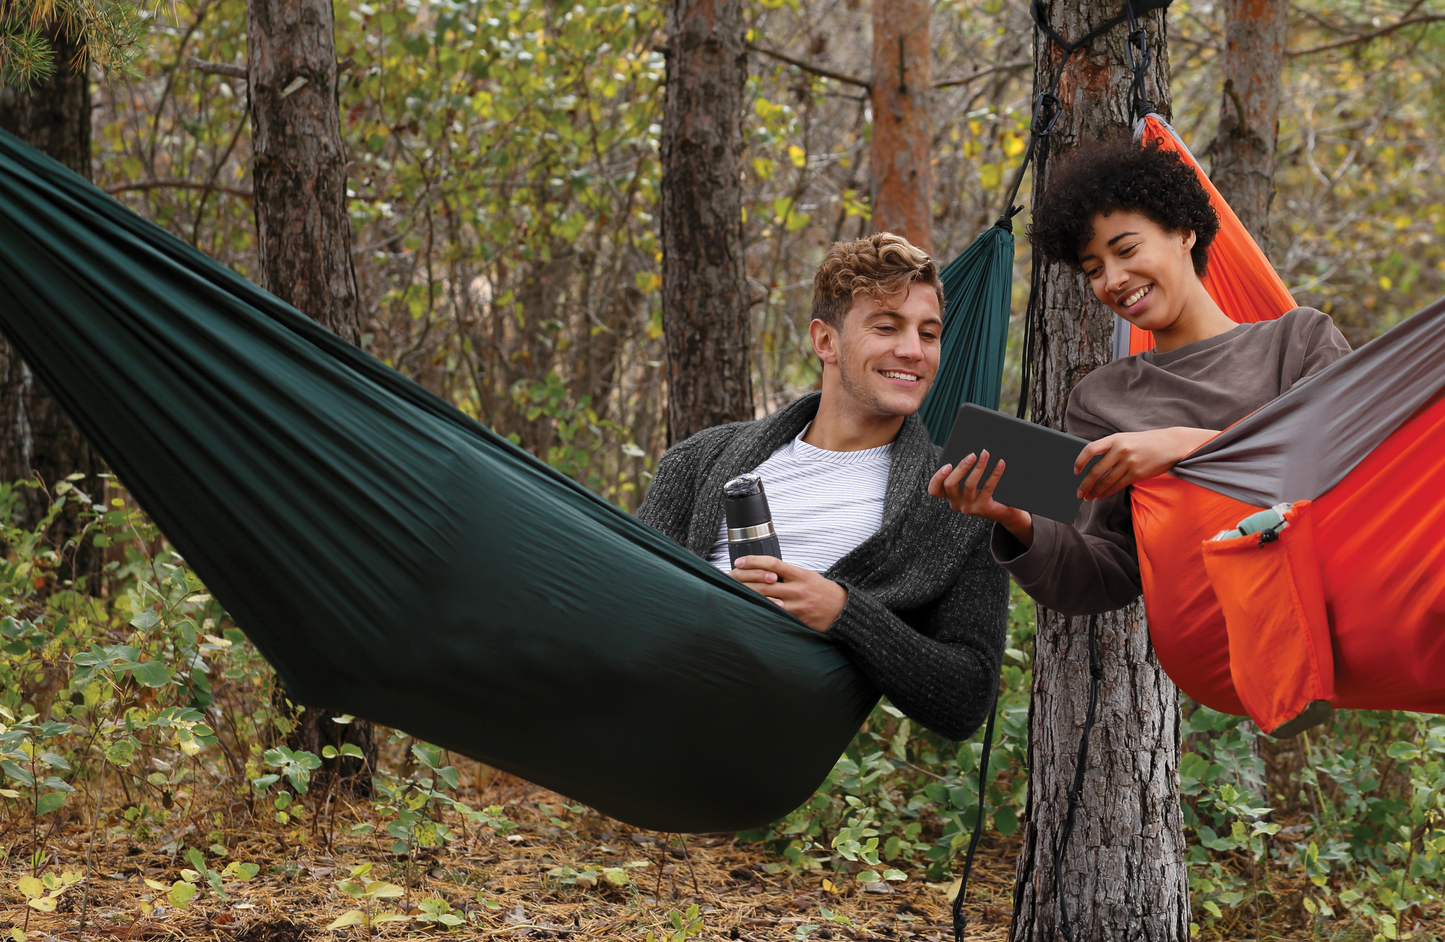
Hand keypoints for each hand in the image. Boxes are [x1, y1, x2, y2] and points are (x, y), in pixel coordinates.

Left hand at [729, 556, 847, 632]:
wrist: (843, 609)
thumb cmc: (821, 591)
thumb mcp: (807, 575)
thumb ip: (787, 573)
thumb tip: (762, 570)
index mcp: (799, 574)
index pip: (772, 563)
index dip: (753, 561)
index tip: (738, 562)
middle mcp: (798, 589)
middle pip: (764, 584)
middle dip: (744, 582)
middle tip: (729, 580)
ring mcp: (797, 606)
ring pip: (767, 602)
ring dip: (749, 599)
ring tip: (733, 596)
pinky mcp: (798, 620)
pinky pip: (776, 616)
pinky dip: (762, 613)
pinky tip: (750, 612)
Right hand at [928, 450, 1033, 546]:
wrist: (1001, 511)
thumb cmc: (983, 492)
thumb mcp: (970, 483)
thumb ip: (964, 471)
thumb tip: (970, 452)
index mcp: (949, 495)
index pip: (934, 490)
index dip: (937, 478)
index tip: (947, 465)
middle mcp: (956, 503)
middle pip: (950, 485)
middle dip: (961, 467)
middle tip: (972, 454)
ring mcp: (969, 507)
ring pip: (969, 485)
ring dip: (978, 467)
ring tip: (985, 454)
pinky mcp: (983, 508)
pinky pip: (988, 488)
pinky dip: (995, 473)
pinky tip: (1000, 463)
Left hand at [1073, 427, 1218, 499]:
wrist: (1171, 444)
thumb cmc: (1145, 442)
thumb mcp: (1125, 439)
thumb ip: (1110, 449)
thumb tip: (1091, 466)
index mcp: (1115, 439)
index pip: (1090, 449)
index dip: (1080, 461)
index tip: (1075, 471)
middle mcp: (1121, 450)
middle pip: (1096, 470)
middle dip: (1085, 484)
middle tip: (1078, 493)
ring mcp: (1129, 463)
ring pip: (1106, 481)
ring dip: (1095, 491)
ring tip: (1088, 497)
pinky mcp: (1137, 474)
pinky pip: (1117, 486)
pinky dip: (1107, 492)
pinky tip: (1101, 495)